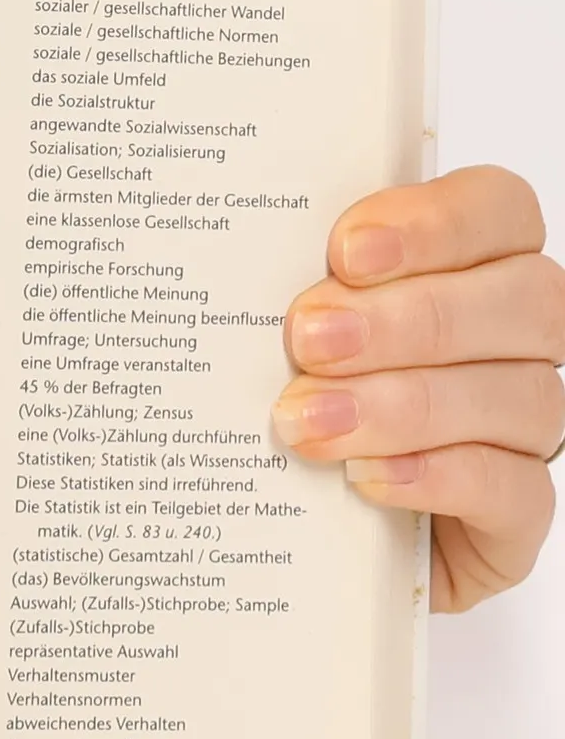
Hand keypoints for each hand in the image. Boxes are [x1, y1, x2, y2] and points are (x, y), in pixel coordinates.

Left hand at [276, 167, 564, 611]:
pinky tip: (366, 477)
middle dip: (407, 319)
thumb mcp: (271, 324)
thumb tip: (215, 245)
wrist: (291, 528)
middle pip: (523, 301)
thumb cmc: (283, 390)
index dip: (437, 223)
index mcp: (471, 266)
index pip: (498, 210)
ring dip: (403, 406)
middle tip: (308, 339)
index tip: (346, 251)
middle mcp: (514, 340)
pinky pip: (516, 492)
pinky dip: (438, 478)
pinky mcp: (512, 516)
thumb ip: (276, 280)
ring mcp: (522, 428)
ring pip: (520, 397)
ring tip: (307, 420)